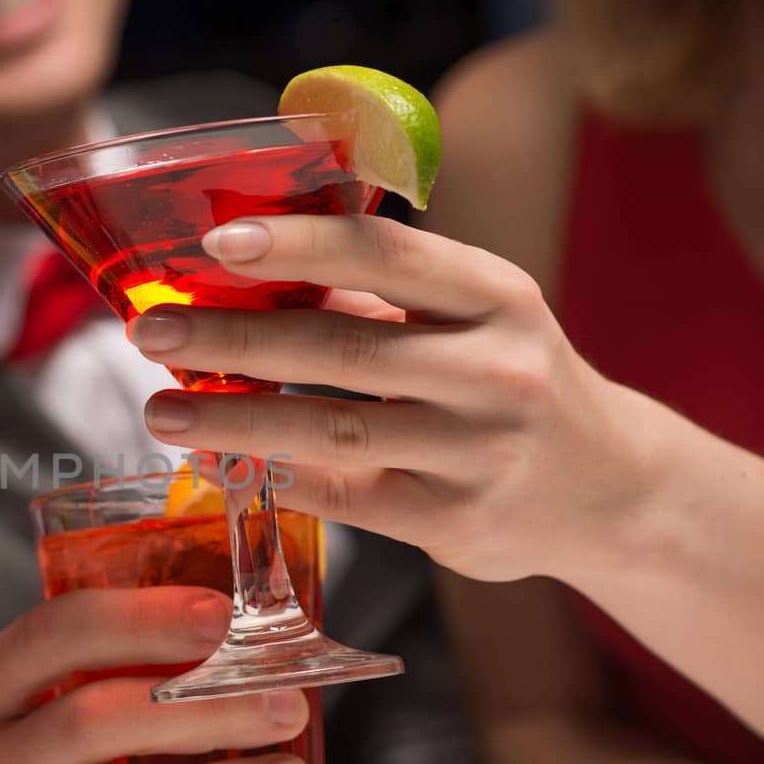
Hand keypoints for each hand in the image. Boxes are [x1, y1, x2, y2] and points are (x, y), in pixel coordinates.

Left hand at [128, 215, 660, 583]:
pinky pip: (345, 497)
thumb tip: (248, 269)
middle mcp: (496, 369)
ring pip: (334, 429)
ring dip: (235, 420)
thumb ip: (377, 297)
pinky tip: (218, 464)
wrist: (613, 492)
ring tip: (161, 412)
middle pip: (342, 346)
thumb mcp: (473, 321)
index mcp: (497, 294)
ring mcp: (479, 450)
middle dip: (234, 339)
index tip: (214, 242)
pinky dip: (274, 479)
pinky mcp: (456, 520)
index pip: (386, 252)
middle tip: (151, 332)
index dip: (297, 244)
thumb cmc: (512, 386)